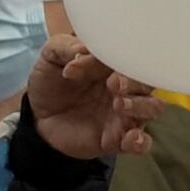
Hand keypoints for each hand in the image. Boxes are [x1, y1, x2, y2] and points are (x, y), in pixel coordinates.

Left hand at [22, 42, 158, 160]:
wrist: (36, 117)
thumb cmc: (51, 83)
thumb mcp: (51, 57)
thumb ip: (64, 48)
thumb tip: (82, 49)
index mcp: (113, 66)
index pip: (131, 57)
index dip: (123, 59)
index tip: (102, 64)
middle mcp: (125, 89)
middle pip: (149, 82)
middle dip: (136, 82)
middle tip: (114, 84)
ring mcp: (124, 115)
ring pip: (153, 108)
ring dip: (142, 106)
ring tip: (119, 104)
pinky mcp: (117, 139)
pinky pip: (141, 143)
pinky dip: (142, 141)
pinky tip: (132, 137)